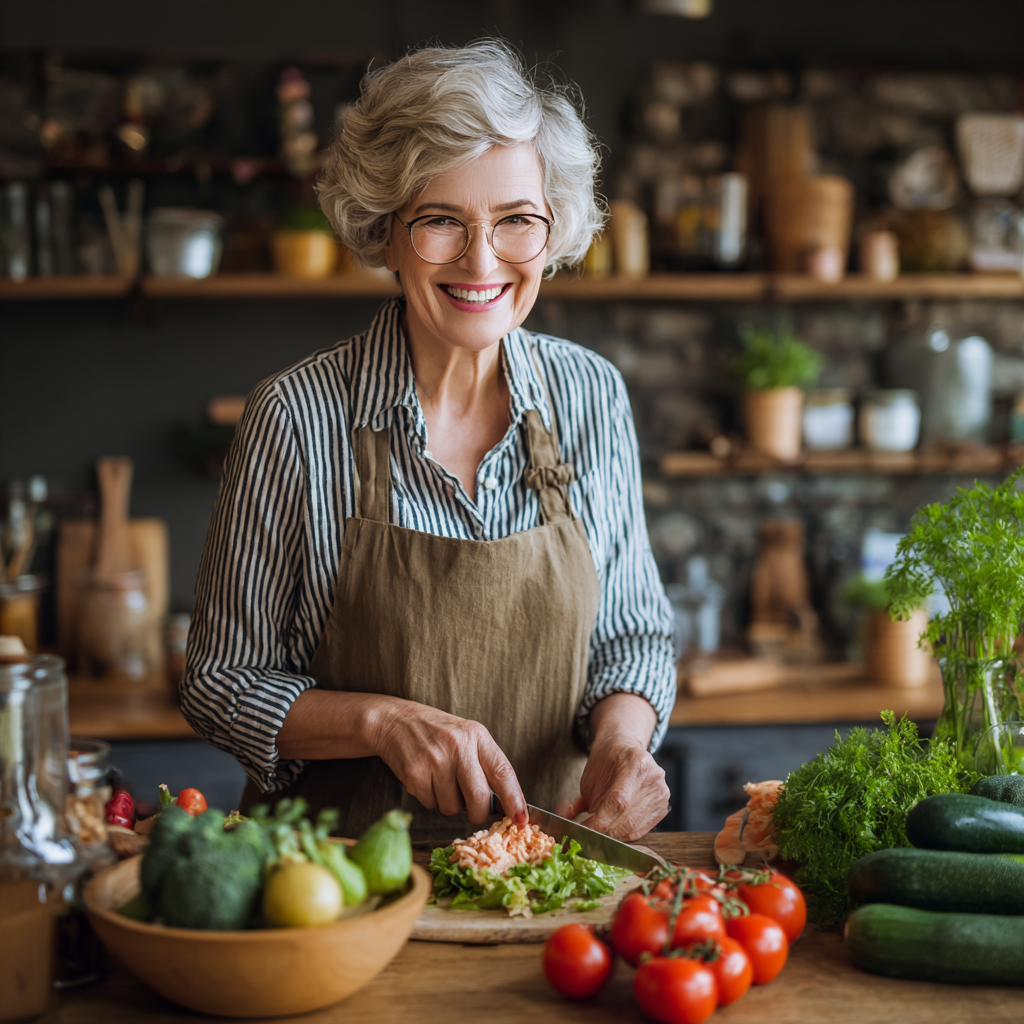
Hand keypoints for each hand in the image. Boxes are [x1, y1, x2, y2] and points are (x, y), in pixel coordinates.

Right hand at [370, 700, 526, 826]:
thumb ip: (485, 763)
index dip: (515, 799)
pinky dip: (430, 799)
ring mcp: (435, 760)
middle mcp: (458, 746)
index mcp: (476, 735)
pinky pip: (431, 804)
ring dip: (450, 804)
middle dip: (478, 813)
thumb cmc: (437, 732)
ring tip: (441, 781)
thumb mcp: (467, 736)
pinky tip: (426, 779)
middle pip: (479, 797)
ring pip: (453, 807)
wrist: (394, 720)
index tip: (520, 819)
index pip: (503, 771)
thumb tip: (507, 803)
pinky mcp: (415, 773)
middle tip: (473, 812)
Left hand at [563, 693, 668, 840]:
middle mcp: (653, 778)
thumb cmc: (606, 760)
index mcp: (636, 764)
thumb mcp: (590, 778)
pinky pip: (640, 830)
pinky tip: (612, 824)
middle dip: (602, 831)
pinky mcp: (663, 807)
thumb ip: (583, 803)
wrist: (624, 747)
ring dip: (611, 834)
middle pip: (627, 819)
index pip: (618, 802)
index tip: (582, 830)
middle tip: (586, 833)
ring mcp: (662, 793)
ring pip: (633, 828)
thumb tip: (571, 825)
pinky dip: (622, 832)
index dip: (598, 822)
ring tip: (598, 827)